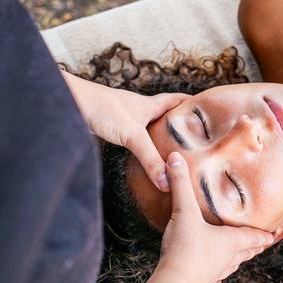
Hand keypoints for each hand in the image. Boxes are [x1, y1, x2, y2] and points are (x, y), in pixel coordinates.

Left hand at [63, 71, 187, 190]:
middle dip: (181, 123)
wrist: (70, 103)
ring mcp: (126, 118)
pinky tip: (145, 155)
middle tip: (198, 138)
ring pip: (150, 127)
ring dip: (162, 136)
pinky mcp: (113, 128)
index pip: (178, 100)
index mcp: (150, 104)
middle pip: (166, 114)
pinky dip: (143, 145)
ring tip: (175, 151)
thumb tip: (167, 182)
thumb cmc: (102, 109)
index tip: (211, 111)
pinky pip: (135, 137)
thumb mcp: (132, 136)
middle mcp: (140, 109)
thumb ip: (150, 159)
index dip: (194, 103)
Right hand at [156, 152, 274, 282]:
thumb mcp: (184, 211)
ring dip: (240, 260)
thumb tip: (175, 158)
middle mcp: (228, 258)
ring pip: (233, 265)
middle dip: (257, 245)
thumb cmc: (185, 249)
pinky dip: (217, 278)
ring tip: (242, 256)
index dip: (269, 232)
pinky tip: (216, 279)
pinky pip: (214, 281)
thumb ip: (180, 184)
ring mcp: (216, 273)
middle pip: (248, 251)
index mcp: (231, 241)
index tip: (282, 230)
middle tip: (267, 242)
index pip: (256, 235)